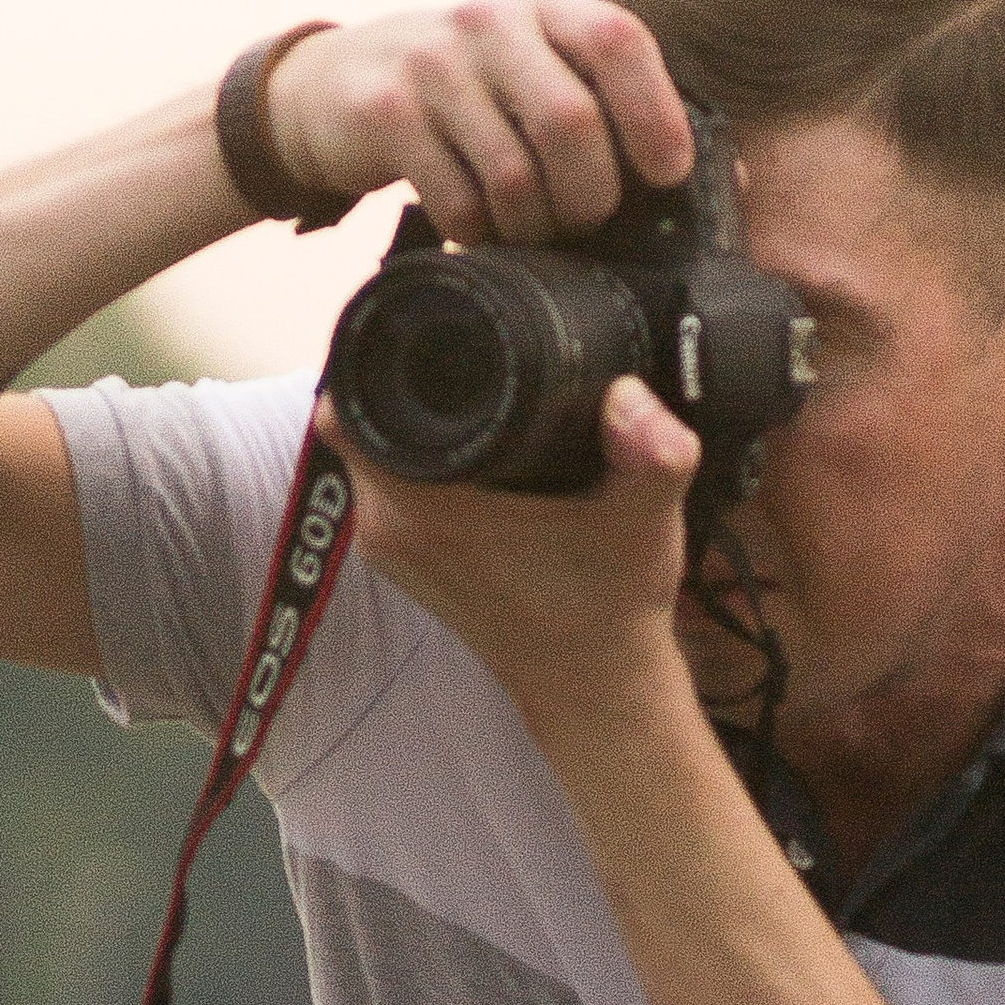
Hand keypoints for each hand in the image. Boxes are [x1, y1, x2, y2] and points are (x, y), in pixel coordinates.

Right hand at [267, 0, 691, 244]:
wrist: (338, 85)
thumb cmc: (469, 95)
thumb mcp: (540, 76)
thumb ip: (619, 112)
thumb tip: (730, 182)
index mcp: (548, 8)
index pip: (618, 41)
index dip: (653, 114)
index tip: (664, 175)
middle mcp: (493, 21)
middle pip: (571, 122)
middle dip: (590, 197)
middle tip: (583, 222)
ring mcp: (435, 61)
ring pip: (515, 173)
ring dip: (534, 226)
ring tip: (530, 231)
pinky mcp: (387, 110)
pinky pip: (457, 198)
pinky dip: (479, 233)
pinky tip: (478, 229)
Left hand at [322, 375, 702, 735]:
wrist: (591, 686)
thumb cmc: (610, 605)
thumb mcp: (644, 521)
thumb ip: (652, 454)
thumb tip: (631, 395)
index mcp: (427, 506)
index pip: (353, 397)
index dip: (377, 345)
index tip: (424, 319)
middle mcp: (389, 527)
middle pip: (356, 412)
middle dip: (395, 371)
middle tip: (455, 341)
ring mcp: (388, 547)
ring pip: (367, 448)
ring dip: (403, 413)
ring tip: (463, 380)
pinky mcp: (400, 559)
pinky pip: (383, 481)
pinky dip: (411, 453)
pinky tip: (464, 437)